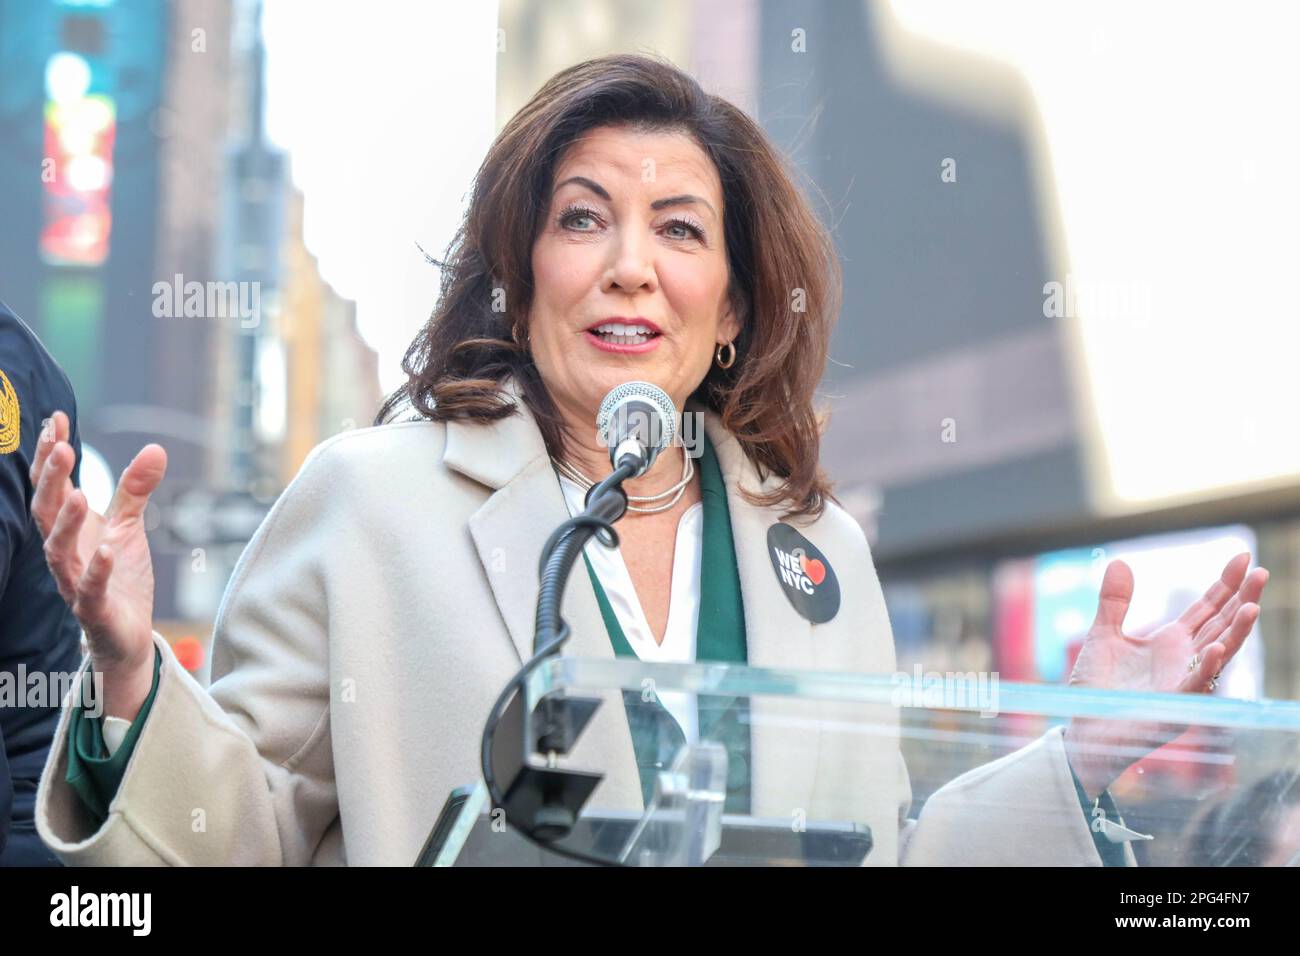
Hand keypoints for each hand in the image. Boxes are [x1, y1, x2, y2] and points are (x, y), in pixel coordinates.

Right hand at [30, 410, 167, 718]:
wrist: (127, 635)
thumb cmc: (119, 578)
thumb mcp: (129, 528)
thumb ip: (135, 490)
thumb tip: (155, 448)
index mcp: (70, 530)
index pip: (53, 487)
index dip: (50, 455)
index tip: (56, 420)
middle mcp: (64, 553)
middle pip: (46, 512)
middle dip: (50, 480)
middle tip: (61, 446)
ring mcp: (75, 582)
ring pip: (57, 551)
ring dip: (66, 522)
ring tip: (79, 493)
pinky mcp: (94, 610)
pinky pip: (89, 590)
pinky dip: (96, 569)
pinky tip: (107, 549)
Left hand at [1063, 553, 1267, 799]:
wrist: (1085, 729)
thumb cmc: (1097, 688)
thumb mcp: (1102, 635)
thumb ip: (1113, 602)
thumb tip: (1119, 561)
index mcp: (1171, 642)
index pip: (1207, 608)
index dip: (1226, 584)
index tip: (1244, 557)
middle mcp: (1186, 660)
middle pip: (1223, 623)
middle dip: (1243, 598)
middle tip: (1262, 571)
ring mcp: (1186, 683)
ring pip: (1221, 652)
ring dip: (1238, 630)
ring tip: (1253, 604)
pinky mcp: (1176, 706)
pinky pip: (1197, 684)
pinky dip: (1209, 666)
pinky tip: (1219, 647)